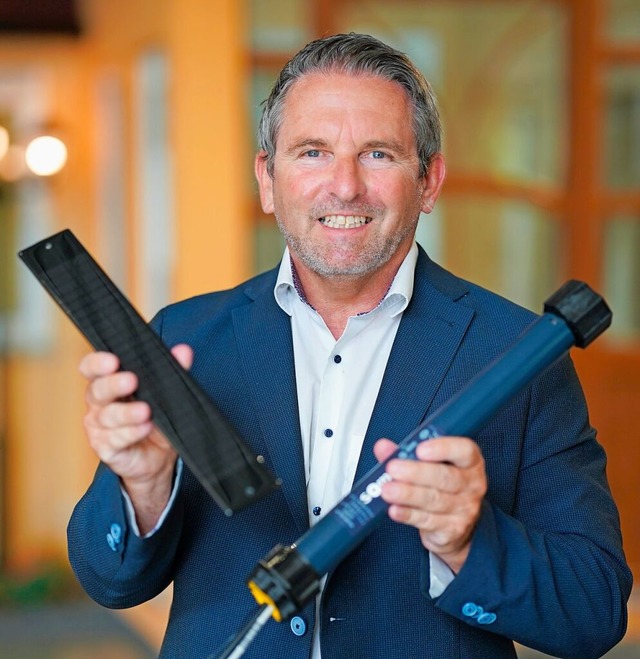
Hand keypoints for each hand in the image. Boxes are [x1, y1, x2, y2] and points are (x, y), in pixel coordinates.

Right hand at [79, 344, 192, 532]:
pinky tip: (144, 427)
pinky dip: (131, 433)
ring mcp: (99, 426)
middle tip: (132, 380)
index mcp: (108, 381)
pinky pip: (114, 439)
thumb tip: (184, 350)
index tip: (113, 360)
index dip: (97, 363)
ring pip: (107, 416)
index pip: (92, 367)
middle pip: (97, 389)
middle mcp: (99, 402)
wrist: (159, 456)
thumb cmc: (155, 417)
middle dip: (114, 384)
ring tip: (145, 411)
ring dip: (127, 413)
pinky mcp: (106, 448)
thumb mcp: (167, 392)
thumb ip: (173, 370)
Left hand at [374, 436, 486, 572]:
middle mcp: (472, 485)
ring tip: (386, 490)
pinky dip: (408, 514)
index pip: (464, 450)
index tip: (419, 449)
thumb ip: (405, 453)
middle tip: (392, 468)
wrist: (454, 526)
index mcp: (470, 462)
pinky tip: (394, 510)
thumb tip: (383, 447)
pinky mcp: (454, 530)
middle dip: (416, 472)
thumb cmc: (440, 486)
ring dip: (407, 494)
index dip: (442, 448)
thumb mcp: (428, 465)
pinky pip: (428, 521)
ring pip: (434, 500)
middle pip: (445, 477)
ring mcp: (465, 509)